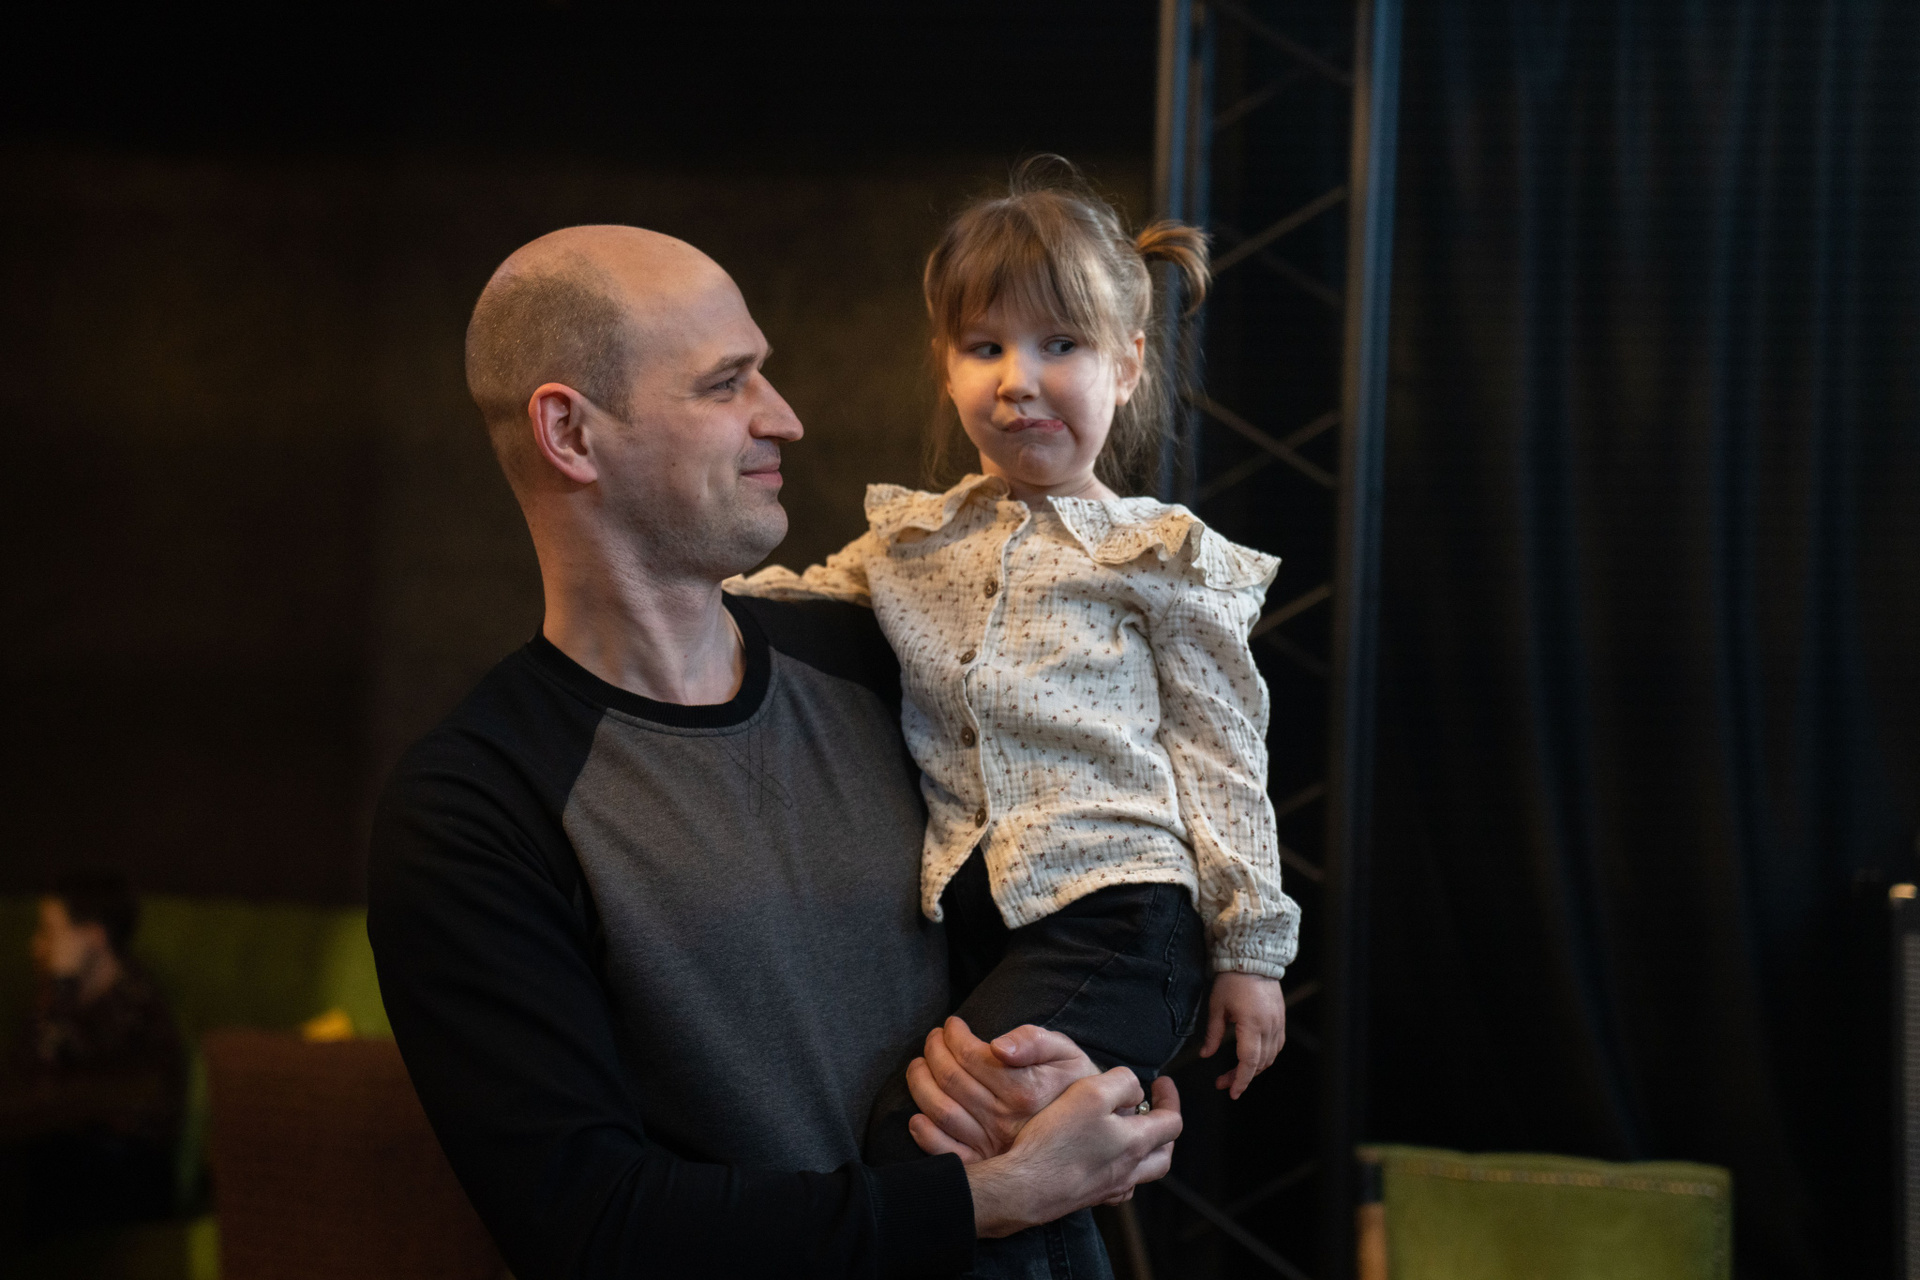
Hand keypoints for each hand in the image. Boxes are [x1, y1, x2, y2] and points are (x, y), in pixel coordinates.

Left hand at [905, 1017, 1098, 1161]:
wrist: (1094, 1134)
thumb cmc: (1077, 1085)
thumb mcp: (1067, 1052)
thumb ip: (1034, 1040)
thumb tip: (998, 1045)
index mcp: (1024, 1090)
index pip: (971, 1056)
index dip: (953, 1035)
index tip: (951, 1024)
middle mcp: (1005, 1119)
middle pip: (951, 1080)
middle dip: (934, 1052)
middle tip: (933, 1039)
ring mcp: (993, 1145)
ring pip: (942, 1111)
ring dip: (921, 1084)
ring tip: (920, 1065)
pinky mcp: (986, 1164)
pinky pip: (947, 1152)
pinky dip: (925, 1134)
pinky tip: (918, 1116)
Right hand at [965, 1070, 1181, 1237]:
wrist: (1025, 1188)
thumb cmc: (1057, 1140)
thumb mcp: (1090, 1093)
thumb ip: (1122, 1084)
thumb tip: (1136, 1090)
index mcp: (1136, 1143)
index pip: (1172, 1122)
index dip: (1170, 1098)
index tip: (1162, 1082)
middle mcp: (1129, 1170)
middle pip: (1164, 1153)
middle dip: (1164, 1129)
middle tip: (1153, 1111)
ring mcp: (1110, 1188)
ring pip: (1143, 1173)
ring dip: (1145, 1152)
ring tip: (1131, 1134)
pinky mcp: (1089, 1197)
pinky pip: (1119, 1187)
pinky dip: (1122, 1171)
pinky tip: (1107, 1161)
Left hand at [1199, 972, 1285, 1098]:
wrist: (1253, 960)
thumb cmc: (1232, 980)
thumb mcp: (1216, 1007)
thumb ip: (1213, 1034)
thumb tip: (1205, 1055)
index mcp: (1251, 1023)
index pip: (1248, 1061)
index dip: (1241, 1080)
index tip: (1231, 1092)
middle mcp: (1269, 1026)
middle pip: (1259, 1063)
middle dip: (1242, 1077)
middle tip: (1223, 1082)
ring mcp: (1278, 1023)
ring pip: (1270, 1057)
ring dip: (1254, 1069)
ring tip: (1236, 1073)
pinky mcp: (1281, 1020)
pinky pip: (1277, 1046)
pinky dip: (1265, 1057)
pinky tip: (1252, 1058)